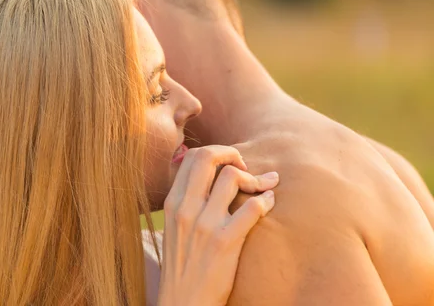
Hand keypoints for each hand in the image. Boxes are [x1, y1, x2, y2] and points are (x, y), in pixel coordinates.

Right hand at [157, 145, 277, 305]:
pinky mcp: (225, 242)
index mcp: (172, 203)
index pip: (191, 157)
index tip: (228, 164)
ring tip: (262, 188)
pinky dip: (267, 200)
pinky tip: (270, 203)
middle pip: (208, 157)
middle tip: (244, 167)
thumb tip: (209, 178)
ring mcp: (204, 225)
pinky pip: (252, 207)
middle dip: (232, 154)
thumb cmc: (183, 265)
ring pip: (232, 177)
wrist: (183, 303)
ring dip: (253, 178)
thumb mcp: (174, 228)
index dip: (215, 152)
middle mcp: (185, 208)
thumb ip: (187, 202)